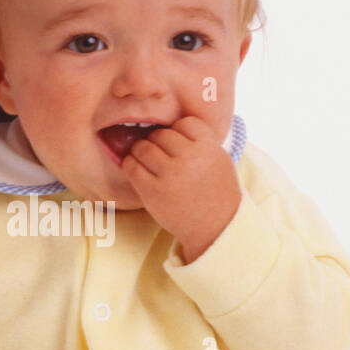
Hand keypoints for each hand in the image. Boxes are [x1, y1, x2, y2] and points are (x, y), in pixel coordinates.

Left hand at [122, 115, 241, 262]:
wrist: (216, 227)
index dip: (179, 132)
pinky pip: (131, 166)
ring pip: (144, 147)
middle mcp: (190, 158)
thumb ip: (200, 141)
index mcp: (208, 147)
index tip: (179, 145)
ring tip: (147, 161)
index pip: (185, 122)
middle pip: (162, 134)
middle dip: (159, 142)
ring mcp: (170, 174)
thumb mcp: (218, 159)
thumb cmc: (215, 192)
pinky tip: (137, 170)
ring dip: (141, 151)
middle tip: (161, 155)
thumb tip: (171, 124)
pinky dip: (130, 164)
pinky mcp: (153, 191)